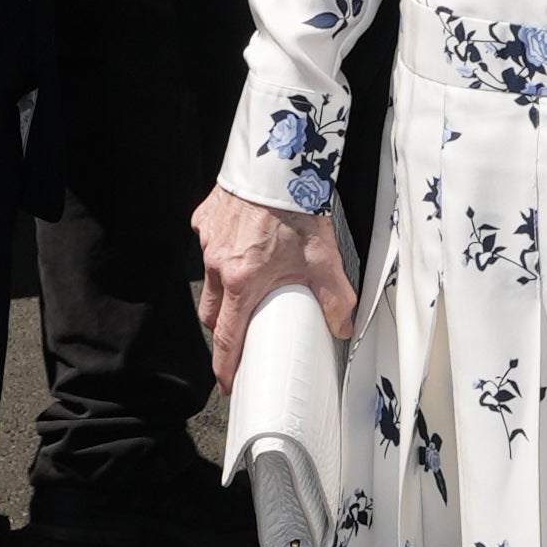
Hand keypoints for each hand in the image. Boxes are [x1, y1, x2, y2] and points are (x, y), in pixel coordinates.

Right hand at [194, 181, 355, 389]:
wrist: (276, 162)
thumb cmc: (295, 207)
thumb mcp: (323, 259)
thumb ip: (335, 298)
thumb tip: (342, 326)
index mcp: (242, 282)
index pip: (226, 338)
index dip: (226, 367)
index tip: (229, 383)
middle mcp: (218, 265)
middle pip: (211, 314)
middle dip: (223, 330)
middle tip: (242, 335)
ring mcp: (208, 242)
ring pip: (208, 281)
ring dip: (223, 291)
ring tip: (247, 286)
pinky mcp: (205, 220)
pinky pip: (208, 247)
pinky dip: (222, 255)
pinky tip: (243, 247)